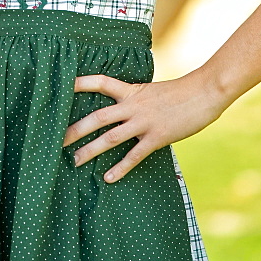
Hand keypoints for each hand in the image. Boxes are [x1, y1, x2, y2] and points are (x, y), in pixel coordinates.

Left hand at [62, 70, 223, 182]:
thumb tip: (123, 109)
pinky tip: (108, 178)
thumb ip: (135, 99)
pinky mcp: (156, 137)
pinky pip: (134, 155)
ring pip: (110, 137)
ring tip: (74, 160)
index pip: (100, 82)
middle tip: (56, 139)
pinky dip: (120, 168)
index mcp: (131, 91)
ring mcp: (143, 122)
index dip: (80, 83)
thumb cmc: (179, 92)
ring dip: (90, 150)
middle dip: (75, 129)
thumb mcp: (151, 91)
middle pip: (97, 116)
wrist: (204, 93)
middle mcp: (132, 106)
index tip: (61, 86)